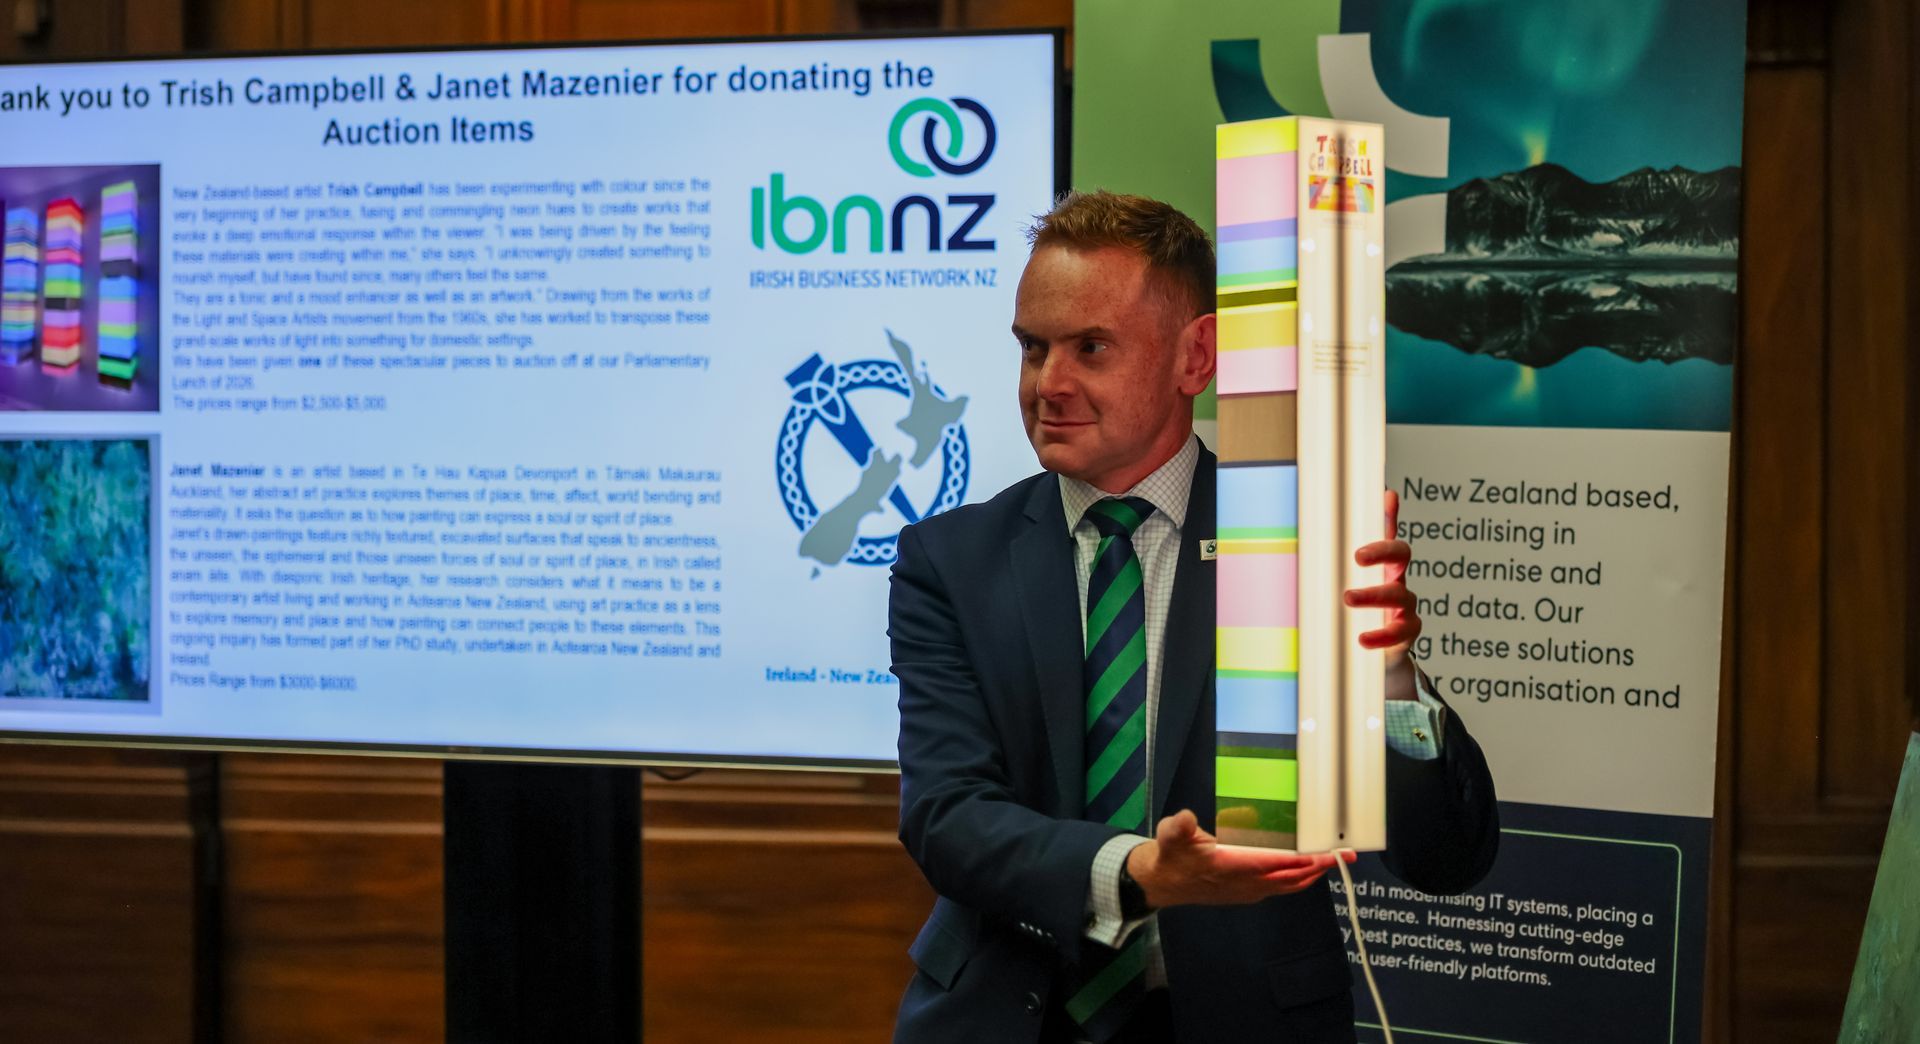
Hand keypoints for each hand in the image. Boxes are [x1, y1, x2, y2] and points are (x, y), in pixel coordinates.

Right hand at [1126, 809, 1352, 908]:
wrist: (1164, 882)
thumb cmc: (1172, 855)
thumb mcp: (1170, 836)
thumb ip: (1178, 827)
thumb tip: (1185, 818)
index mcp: (1231, 866)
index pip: (1273, 863)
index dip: (1300, 859)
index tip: (1323, 853)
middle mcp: (1245, 883)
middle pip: (1291, 877)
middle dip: (1318, 867)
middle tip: (1344, 855)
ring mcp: (1249, 890)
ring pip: (1289, 886)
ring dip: (1312, 874)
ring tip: (1334, 862)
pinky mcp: (1249, 892)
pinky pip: (1282, 888)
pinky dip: (1299, 878)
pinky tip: (1308, 870)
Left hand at [1343, 488, 1419, 699]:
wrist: (1382, 649)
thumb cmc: (1367, 610)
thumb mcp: (1356, 583)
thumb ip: (1350, 555)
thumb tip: (1354, 516)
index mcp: (1387, 567)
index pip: (1390, 536)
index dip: (1388, 522)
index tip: (1368, 509)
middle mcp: (1399, 581)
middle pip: (1401, 557)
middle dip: (1381, 552)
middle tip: (1357, 556)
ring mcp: (1406, 607)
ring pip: (1397, 594)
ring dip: (1372, 595)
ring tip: (1348, 598)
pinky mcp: (1407, 632)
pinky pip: (1398, 632)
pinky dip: (1380, 635)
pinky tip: (1362, 638)